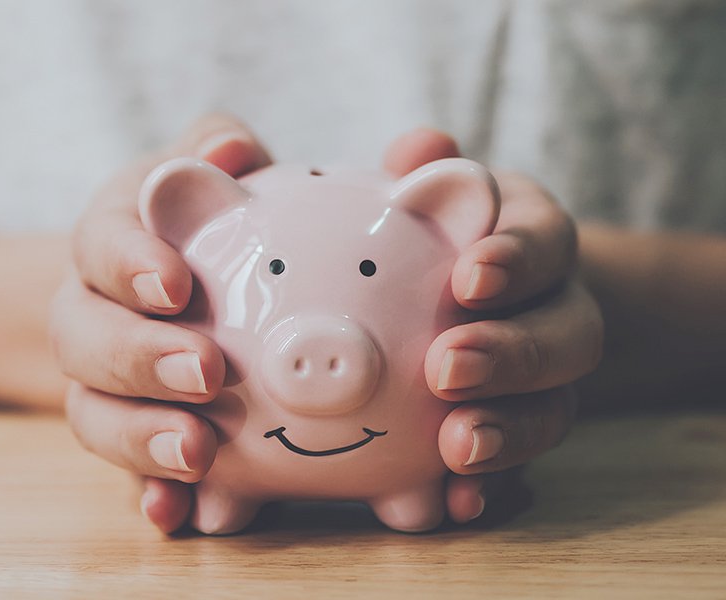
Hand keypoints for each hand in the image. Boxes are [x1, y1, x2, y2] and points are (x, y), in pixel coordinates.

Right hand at [51, 114, 271, 531]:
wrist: (159, 285)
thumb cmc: (197, 222)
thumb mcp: (203, 172)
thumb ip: (217, 147)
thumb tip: (228, 152)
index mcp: (111, 243)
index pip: (100, 246)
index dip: (128, 264)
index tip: (176, 283)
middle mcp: (92, 314)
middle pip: (86, 340)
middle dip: (140, 357)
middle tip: (206, 372)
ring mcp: (104, 382)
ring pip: (95, 414)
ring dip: (141, 438)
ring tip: (200, 452)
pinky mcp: (131, 431)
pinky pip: (126, 470)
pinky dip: (148, 492)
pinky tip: (177, 514)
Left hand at [386, 128, 602, 522]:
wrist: (460, 298)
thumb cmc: (430, 235)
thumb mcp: (428, 195)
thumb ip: (423, 171)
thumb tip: (420, 150)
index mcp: (529, 242)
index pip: (546, 241)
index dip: (518, 259)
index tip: (470, 276)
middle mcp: (552, 309)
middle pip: (569, 334)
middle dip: (514, 353)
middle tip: (448, 367)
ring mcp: (543, 378)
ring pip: (555, 408)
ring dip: (511, 431)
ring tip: (457, 447)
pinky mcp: (519, 428)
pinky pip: (521, 465)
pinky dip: (494, 486)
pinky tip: (455, 503)